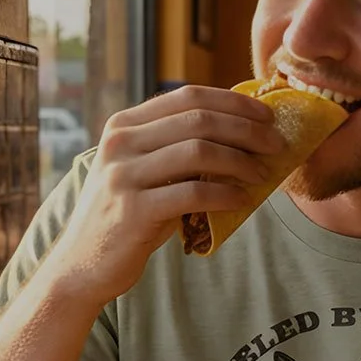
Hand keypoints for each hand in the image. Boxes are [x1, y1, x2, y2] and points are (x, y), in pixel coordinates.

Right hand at [41, 86, 283, 305]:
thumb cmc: (126, 215)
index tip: (267, 115)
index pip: (188, 96)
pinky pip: (193, 192)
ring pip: (199, 151)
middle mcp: (121, 143)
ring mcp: (123, 175)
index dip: (234, 102)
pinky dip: (226, 193)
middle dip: (247, 129)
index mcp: (124, 124)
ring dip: (241, 160)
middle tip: (277, 144)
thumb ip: (177, 147)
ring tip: (263, 173)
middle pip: (199, 119)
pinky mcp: (133, 210)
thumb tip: (244, 132)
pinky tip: (243, 199)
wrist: (82, 264)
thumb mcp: (144, 170)